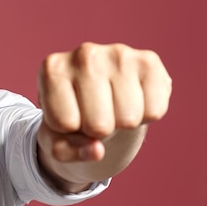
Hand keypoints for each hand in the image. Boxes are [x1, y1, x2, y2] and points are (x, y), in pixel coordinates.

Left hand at [37, 42, 171, 162]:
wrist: (101, 100)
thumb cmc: (72, 118)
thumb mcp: (56, 139)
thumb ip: (65, 151)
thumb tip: (96, 151)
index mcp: (52, 69)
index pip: (64, 123)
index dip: (68, 129)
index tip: (69, 114)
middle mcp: (84, 54)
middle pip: (98, 125)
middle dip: (97, 130)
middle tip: (94, 113)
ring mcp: (118, 54)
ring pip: (128, 120)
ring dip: (122, 123)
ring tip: (111, 106)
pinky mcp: (148, 61)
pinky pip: (154, 111)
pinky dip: (145, 116)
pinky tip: (133, 99)